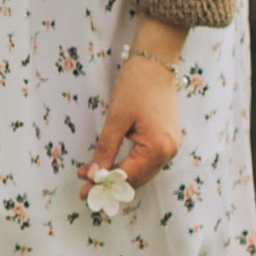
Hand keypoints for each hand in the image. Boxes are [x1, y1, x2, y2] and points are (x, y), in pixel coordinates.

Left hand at [80, 48, 182, 198]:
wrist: (155, 63)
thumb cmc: (136, 86)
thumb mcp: (116, 118)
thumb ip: (105, 149)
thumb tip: (93, 175)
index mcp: (157, 147)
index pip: (128, 176)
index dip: (105, 185)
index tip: (84, 192)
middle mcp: (168, 152)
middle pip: (137, 179)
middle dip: (111, 184)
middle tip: (85, 186)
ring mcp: (170, 146)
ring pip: (142, 172)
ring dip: (119, 175)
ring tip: (93, 175)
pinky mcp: (167, 140)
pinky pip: (147, 161)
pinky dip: (129, 166)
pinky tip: (112, 165)